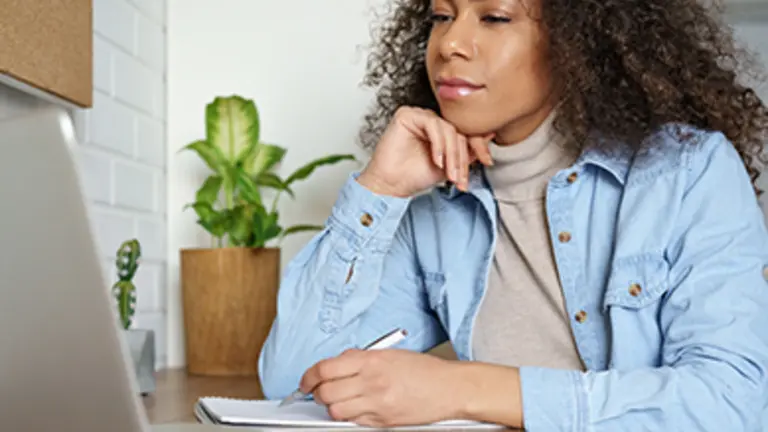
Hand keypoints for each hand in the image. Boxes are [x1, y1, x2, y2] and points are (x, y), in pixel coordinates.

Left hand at [299, 349, 466, 427]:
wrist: (449, 388)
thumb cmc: (424, 370)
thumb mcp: (389, 354)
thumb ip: (360, 358)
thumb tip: (336, 364)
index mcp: (371, 361)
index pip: (325, 368)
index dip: (309, 376)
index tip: (306, 380)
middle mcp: (371, 381)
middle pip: (325, 392)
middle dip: (317, 393)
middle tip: (319, 391)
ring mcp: (377, 404)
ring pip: (335, 411)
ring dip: (331, 407)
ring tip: (337, 401)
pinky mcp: (382, 422)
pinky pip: (353, 422)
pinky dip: (349, 417)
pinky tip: (355, 409)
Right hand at [357, 107, 494, 196]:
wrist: (392, 185)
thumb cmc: (414, 176)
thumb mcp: (450, 166)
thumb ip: (467, 152)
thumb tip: (490, 135)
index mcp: (441, 131)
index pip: (465, 132)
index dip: (478, 145)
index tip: (487, 161)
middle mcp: (431, 121)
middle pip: (459, 131)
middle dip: (462, 157)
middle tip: (460, 177)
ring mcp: (419, 116)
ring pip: (448, 129)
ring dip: (452, 154)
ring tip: (448, 173)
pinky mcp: (407, 115)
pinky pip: (432, 124)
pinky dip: (438, 144)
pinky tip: (436, 160)